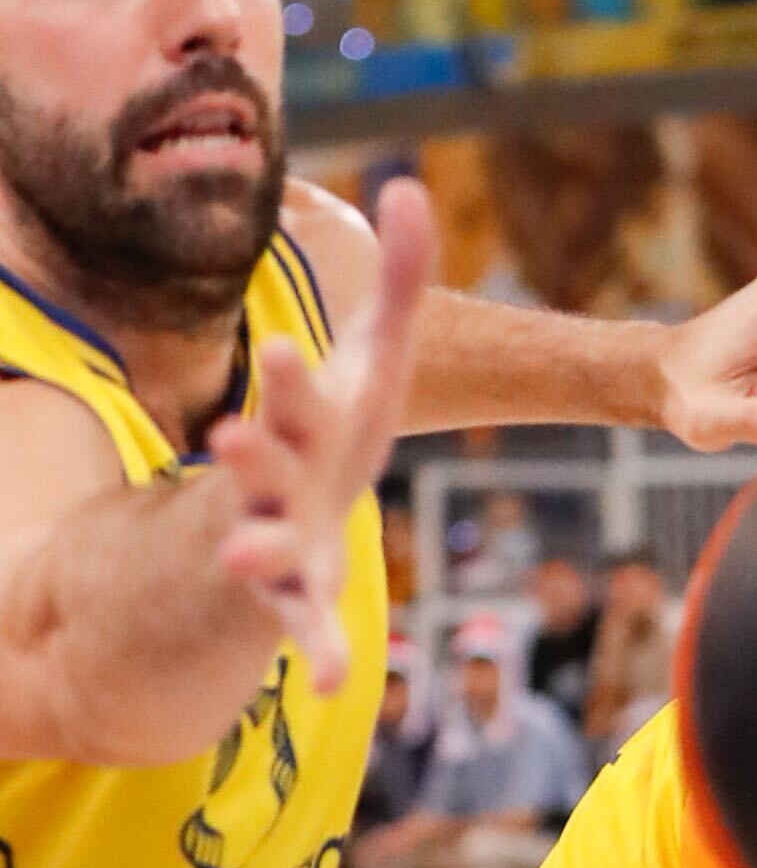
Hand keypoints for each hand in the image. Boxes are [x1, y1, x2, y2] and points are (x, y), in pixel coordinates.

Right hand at [214, 179, 431, 694]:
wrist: (288, 514)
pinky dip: (323, 653)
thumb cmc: (335, 424)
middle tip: (233, 431)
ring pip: (258, 541)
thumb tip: (412, 182)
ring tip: (245, 552)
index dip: (293, 375)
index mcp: (303, 417)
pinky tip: (344, 684)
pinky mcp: (293, 599)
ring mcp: (275, 538)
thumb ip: (396, 279)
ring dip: (251, 546)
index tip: (287, 349)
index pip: (299, 391)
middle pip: (265, 459)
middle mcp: (278, 475)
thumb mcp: (372, 357)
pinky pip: (306, 629)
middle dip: (253, 444)